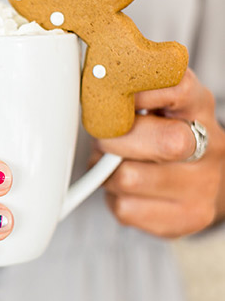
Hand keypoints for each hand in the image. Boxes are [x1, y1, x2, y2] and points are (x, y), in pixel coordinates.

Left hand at [96, 69, 224, 237]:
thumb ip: (129, 91)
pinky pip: (126, 208)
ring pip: (131, 178)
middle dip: (115, 139)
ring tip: (112, 164)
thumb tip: (91, 82)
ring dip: (107, 172)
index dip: (137, 92)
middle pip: (165, 142)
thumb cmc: (161, 135)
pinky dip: (113, 198)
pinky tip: (124, 189)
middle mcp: (210, 145)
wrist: (199, 180)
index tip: (111, 94)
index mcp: (198, 106)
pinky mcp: (187, 217)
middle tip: (104, 138)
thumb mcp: (153, 104)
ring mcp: (202, 185)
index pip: (177, 87)